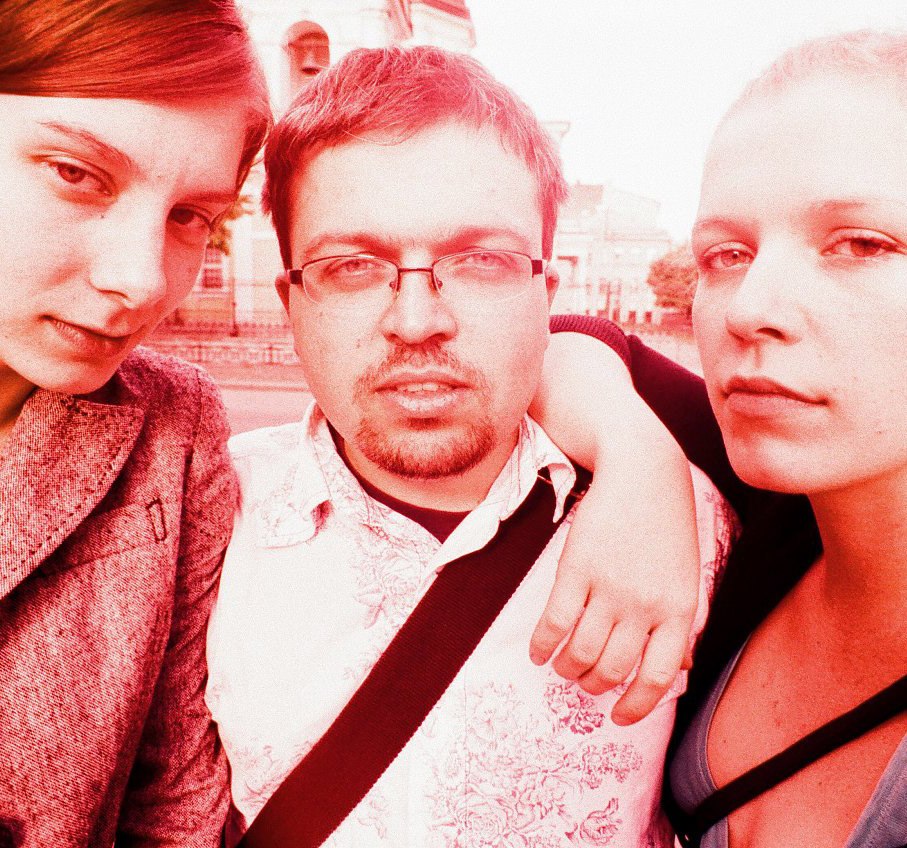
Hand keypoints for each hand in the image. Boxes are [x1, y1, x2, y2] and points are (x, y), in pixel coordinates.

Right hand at [530, 458, 699, 724]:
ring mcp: (609, 587)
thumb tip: (677, 669)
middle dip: (593, 684)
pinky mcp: (576, 569)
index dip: (635, 706)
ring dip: (566, 669)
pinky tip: (537, 650)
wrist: (642, 470)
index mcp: (679, 610)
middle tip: (584, 679)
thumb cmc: (665, 525)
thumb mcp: (686, 576)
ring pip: (580, 653)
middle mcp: (645, 605)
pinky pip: (553, 624)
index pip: (656, 677)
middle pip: (611, 669)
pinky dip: (541, 646)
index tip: (618, 716)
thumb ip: (678, 623)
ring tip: (561, 666)